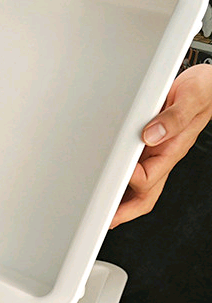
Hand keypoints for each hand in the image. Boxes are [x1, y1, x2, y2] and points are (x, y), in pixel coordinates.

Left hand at [111, 63, 211, 227]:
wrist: (207, 83)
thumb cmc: (204, 89)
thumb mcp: (191, 96)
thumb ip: (173, 117)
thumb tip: (151, 135)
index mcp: (173, 150)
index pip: (149, 177)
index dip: (131, 180)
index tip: (115, 177)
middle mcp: (163, 156)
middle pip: (144, 194)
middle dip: (125, 211)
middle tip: (106, 219)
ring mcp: (155, 154)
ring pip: (137, 187)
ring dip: (120, 200)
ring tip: (100, 209)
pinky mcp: (148, 146)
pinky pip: (133, 169)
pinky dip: (118, 180)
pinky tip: (106, 184)